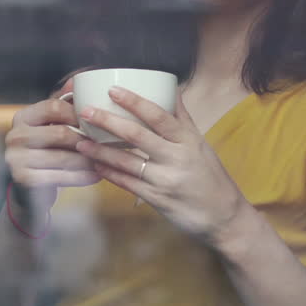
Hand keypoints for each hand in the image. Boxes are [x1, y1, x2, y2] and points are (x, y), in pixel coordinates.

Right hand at [4, 78, 101, 208]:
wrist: (29, 188)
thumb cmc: (46, 150)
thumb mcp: (51, 125)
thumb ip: (63, 104)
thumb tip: (77, 80)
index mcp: (22, 117)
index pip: (53, 106)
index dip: (77, 112)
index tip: (96, 120)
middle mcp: (14, 135)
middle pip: (60, 132)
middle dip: (87, 138)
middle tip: (108, 142)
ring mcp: (15, 158)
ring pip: (63, 157)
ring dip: (88, 159)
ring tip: (107, 159)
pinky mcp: (23, 179)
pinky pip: (60, 177)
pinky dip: (81, 177)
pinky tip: (96, 176)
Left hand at [74, 87, 251, 245]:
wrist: (225, 217)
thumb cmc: (210, 176)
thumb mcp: (200, 144)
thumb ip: (182, 118)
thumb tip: (171, 87)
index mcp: (188, 140)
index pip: (158, 115)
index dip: (134, 102)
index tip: (113, 90)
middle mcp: (176, 158)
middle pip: (137, 135)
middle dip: (108, 122)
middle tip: (85, 112)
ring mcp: (165, 180)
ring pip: (127, 161)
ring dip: (100, 151)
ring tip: (80, 142)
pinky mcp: (157, 200)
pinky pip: (128, 184)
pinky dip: (109, 174)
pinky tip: (95, 166)